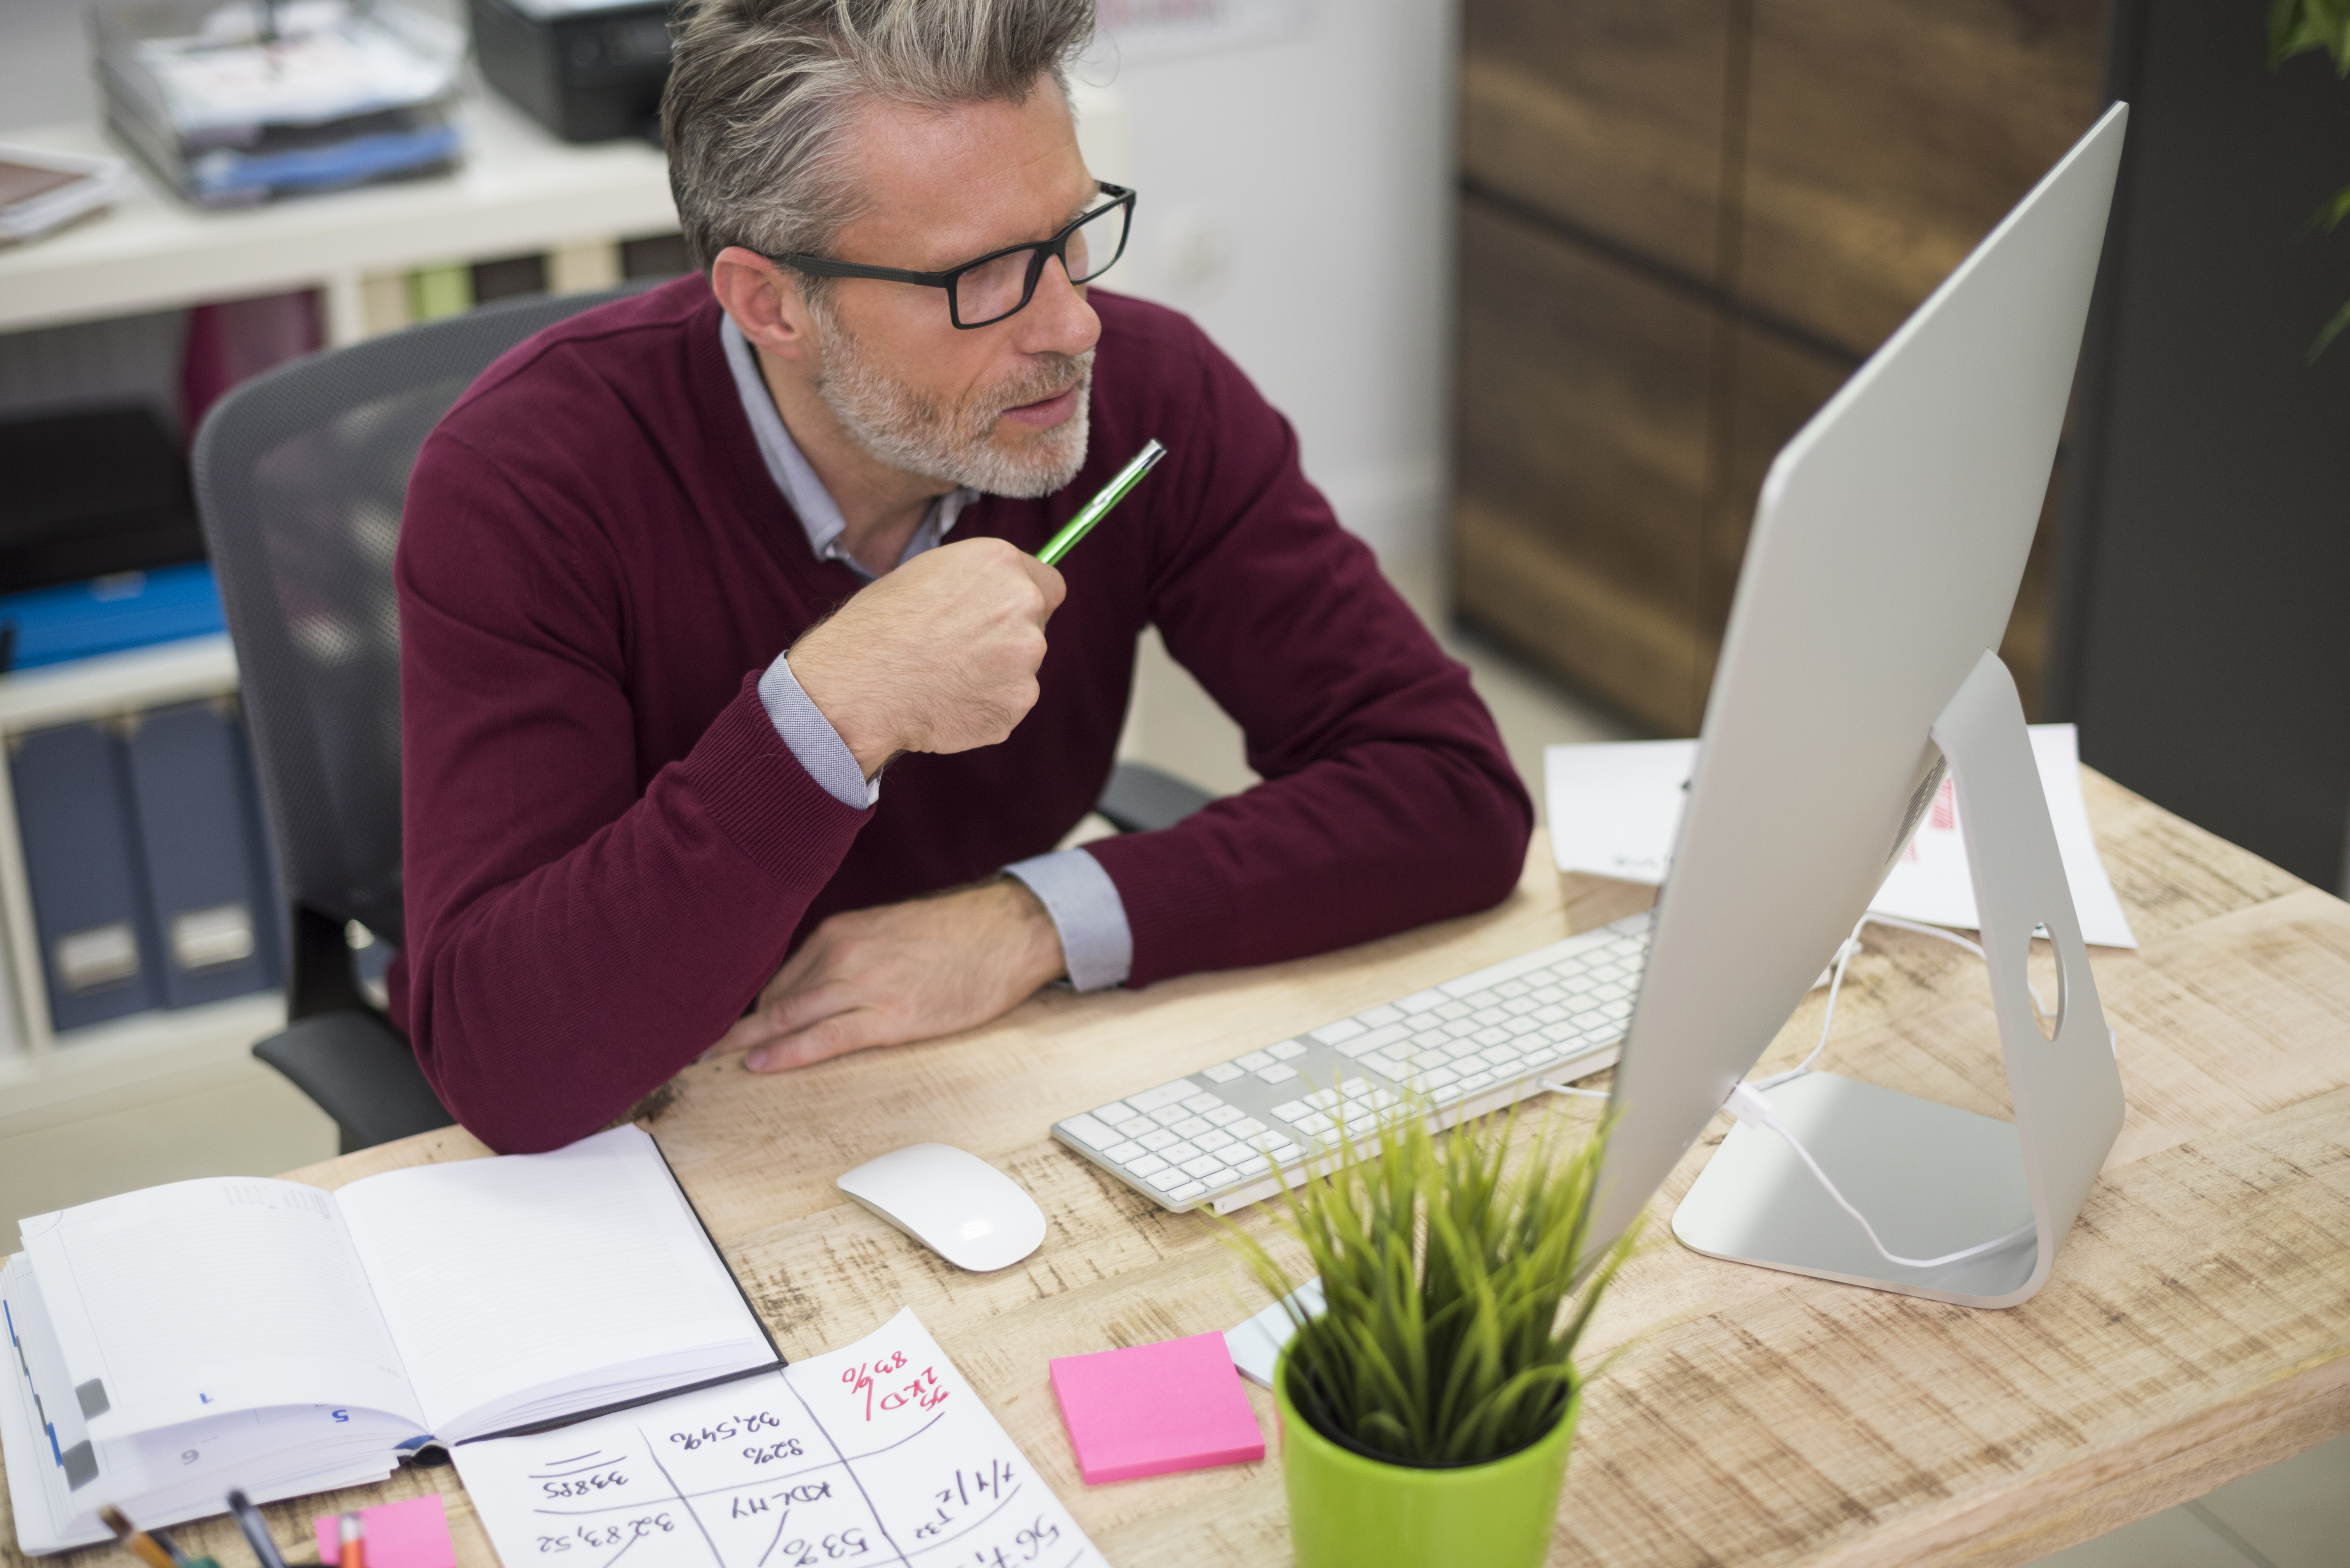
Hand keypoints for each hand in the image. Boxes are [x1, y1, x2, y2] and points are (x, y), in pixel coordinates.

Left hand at [714, 880, 1066, 1071]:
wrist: (1008, 930)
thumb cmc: (956, 935)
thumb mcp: (888, 933)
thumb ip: (847, 957)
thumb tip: (813, 989)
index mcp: (841, 932)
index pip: (776, 976)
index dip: (741, 1005)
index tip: (711, 1020)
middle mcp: (843, 953)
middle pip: (771, 997)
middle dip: (729, 1024)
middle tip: (686, 1044)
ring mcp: (865, 984)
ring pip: (789, 1016)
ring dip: (745, 1041)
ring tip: (706, 1061)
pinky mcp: (892, 1016)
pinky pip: (826, 1038)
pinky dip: (787, 1052)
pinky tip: (759, 1064)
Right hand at [788, 537, 1064, 776]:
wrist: (858, 683)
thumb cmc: (880, 626)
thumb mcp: (929, 575)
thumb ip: (979, 583)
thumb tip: (999, 594)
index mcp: (1001, 563)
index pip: (1049, 584)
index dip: (1026, 601)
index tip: (1004, 616)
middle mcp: (1023, 605)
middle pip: (1037, 626)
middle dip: (1007, 638)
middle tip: (959, 650)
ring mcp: (1025, 659)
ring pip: (1021, 668)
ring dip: (995, 674)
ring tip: (944, 676)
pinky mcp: (1017, 703)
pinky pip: (1008, 704)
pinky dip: (984, 706)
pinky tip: (946, 701)